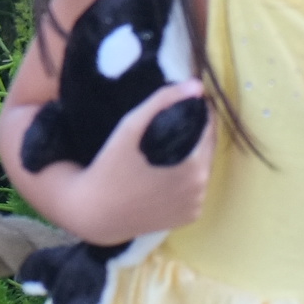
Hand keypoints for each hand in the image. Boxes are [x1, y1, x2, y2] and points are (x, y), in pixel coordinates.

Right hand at [16, 82, 211, 247]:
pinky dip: (186, 180)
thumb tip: (196, 85)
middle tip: (173, 121)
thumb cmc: (110, 167)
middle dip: (196, 133)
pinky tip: (166, 172)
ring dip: (193, 156)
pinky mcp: (188, 218)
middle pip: (207, 150)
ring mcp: (195, 207)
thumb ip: (163, 101)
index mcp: (195, 167)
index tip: (185, 102)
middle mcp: (201, 189)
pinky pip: (194, 190)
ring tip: (169, 143)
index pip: (209, 129)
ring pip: (202, 170)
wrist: (94, 213)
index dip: (199, 112)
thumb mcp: (130, 127)